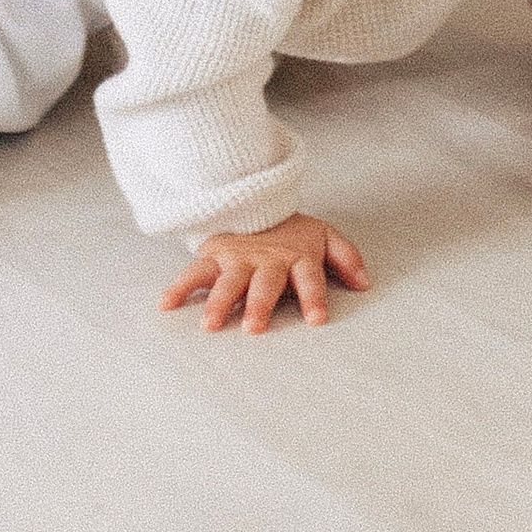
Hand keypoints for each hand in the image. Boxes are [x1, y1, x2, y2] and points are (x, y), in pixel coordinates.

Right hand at [161, 211, 369, 333]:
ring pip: (228, 281)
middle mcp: (267, 260)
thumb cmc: (294, 233)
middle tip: (254, 329)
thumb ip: (346, 257)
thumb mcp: (326, 236)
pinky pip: (194, 271)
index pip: (310, 278)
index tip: (317, 319)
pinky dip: (179, 287)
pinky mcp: (215, 255)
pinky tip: (166, 304)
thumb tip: (365, 283)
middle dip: (259, 305)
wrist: (259, 203)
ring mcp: (238, 258)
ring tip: (210, 326)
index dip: (314, 297)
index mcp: (297, 257)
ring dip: (219, 303)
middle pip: (264, 284)